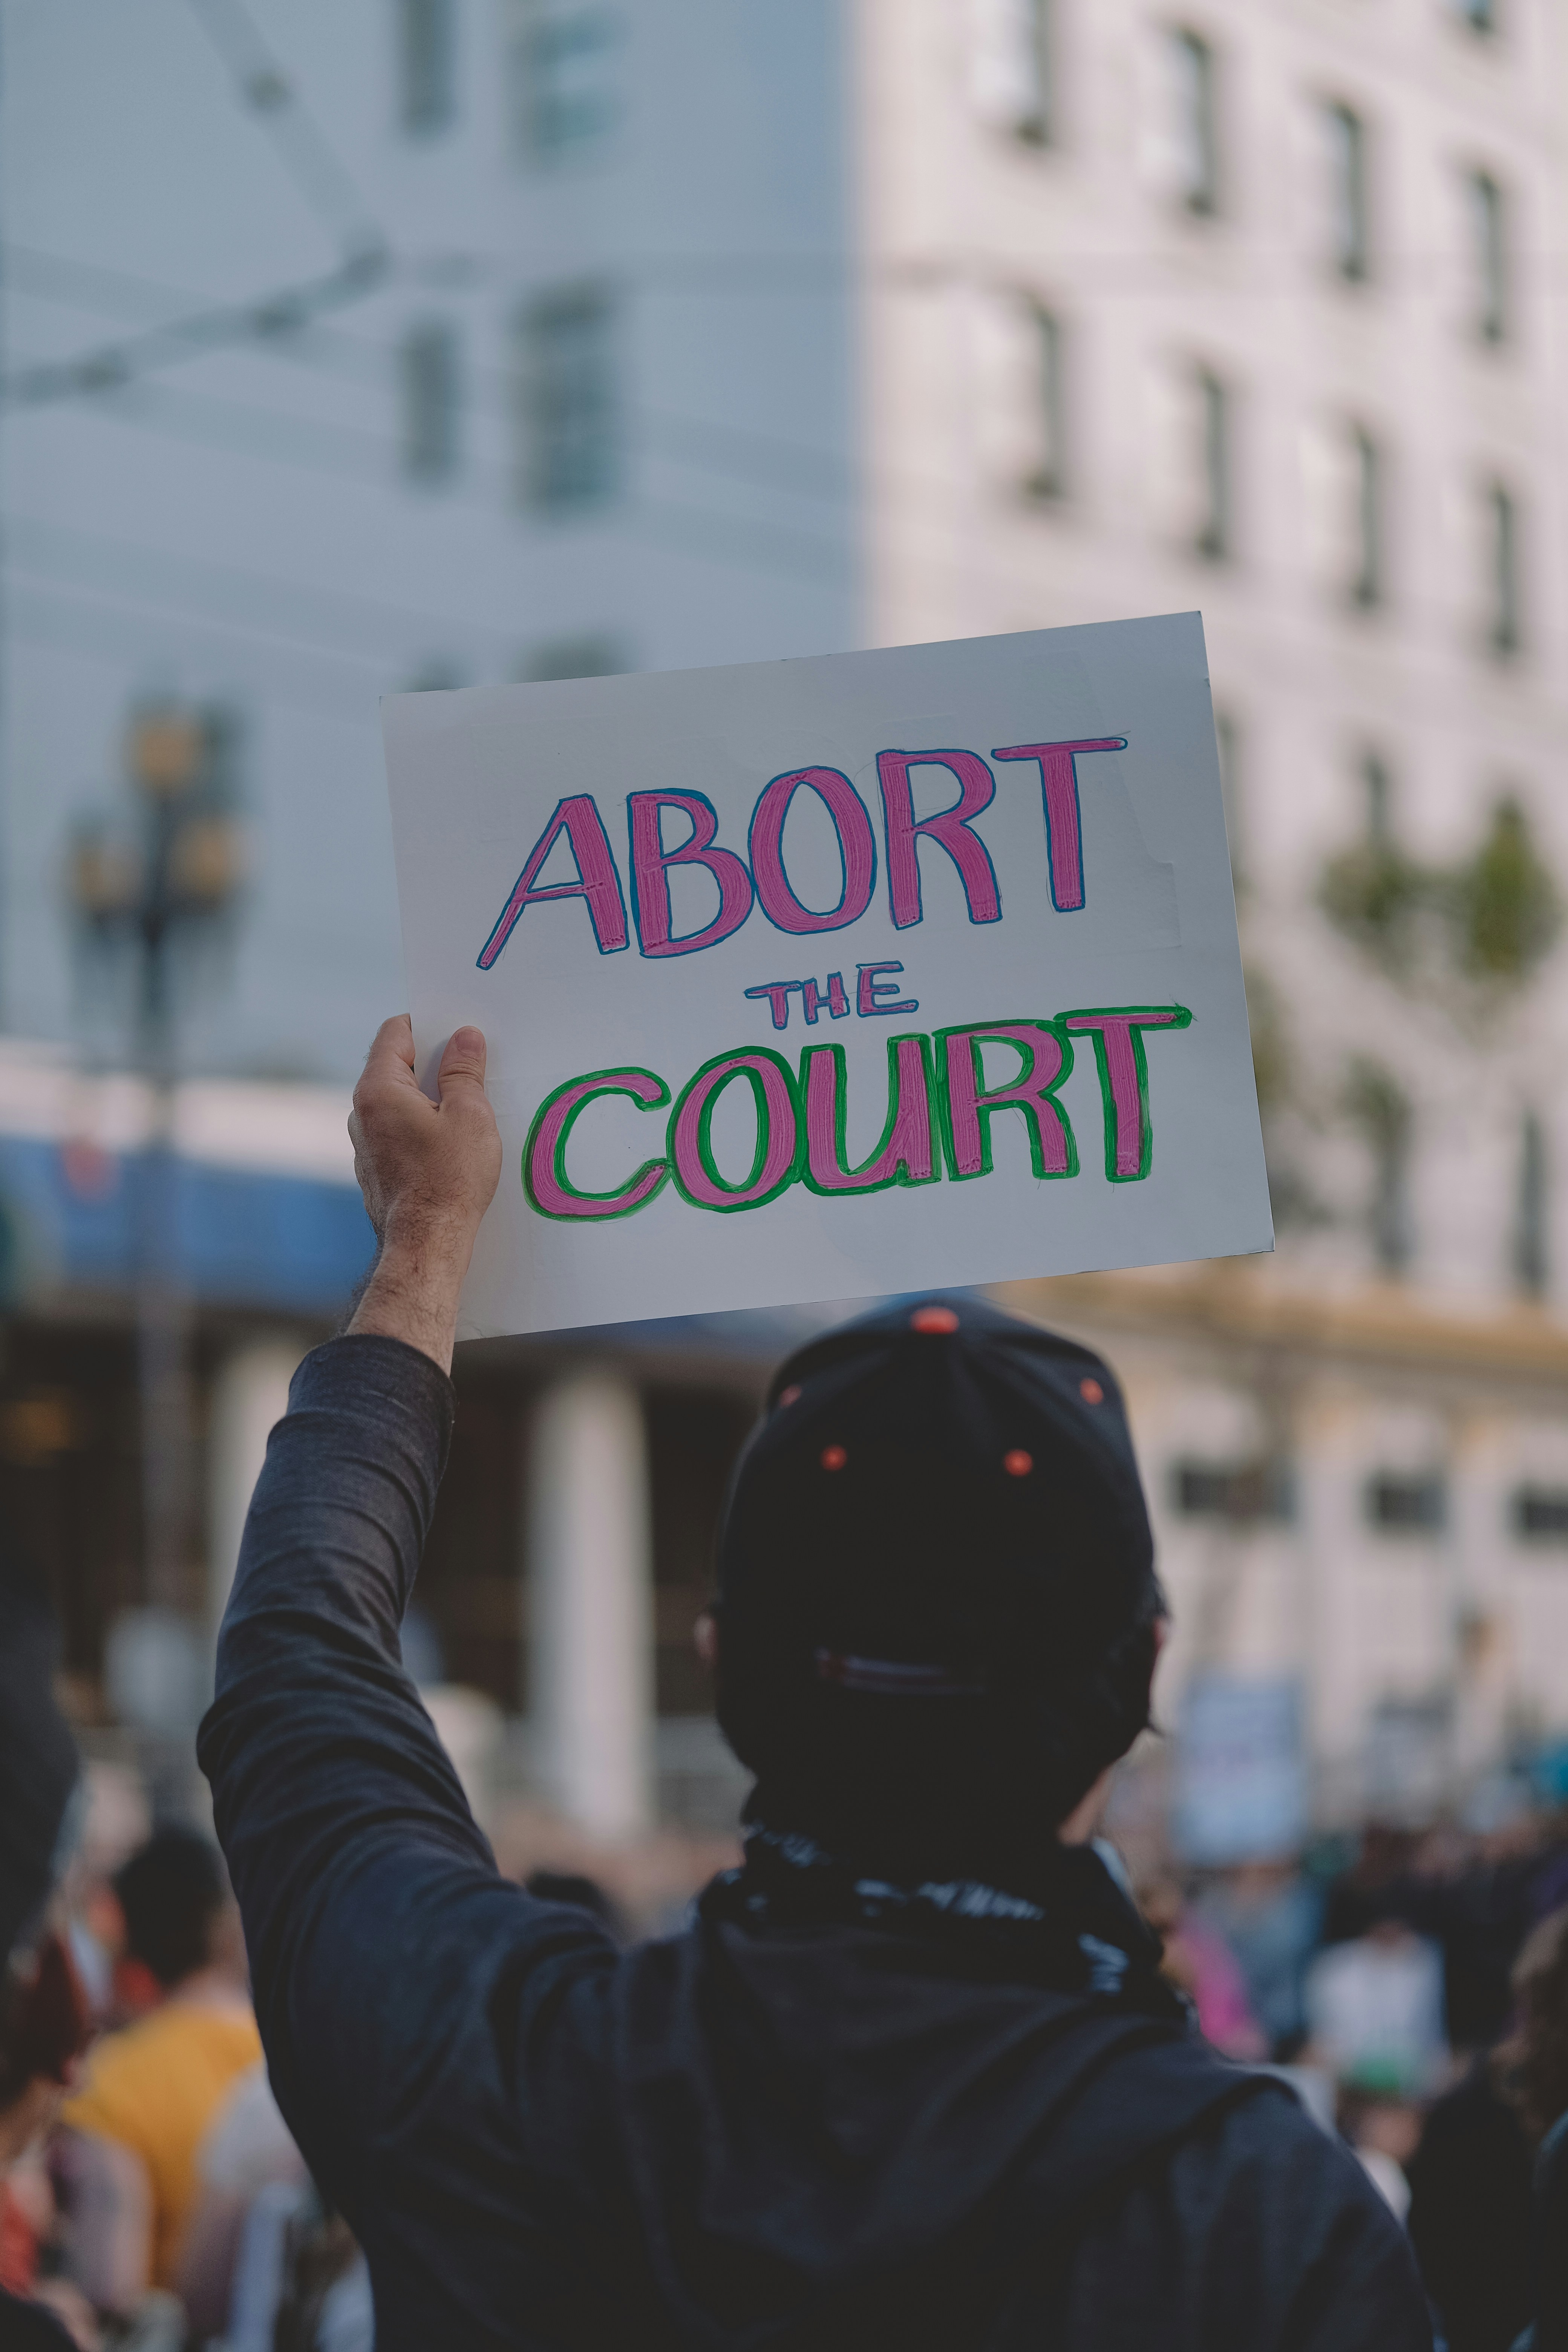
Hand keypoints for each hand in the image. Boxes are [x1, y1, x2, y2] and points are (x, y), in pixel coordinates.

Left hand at [346, 1017, 501, 1370]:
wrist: (427, 1244)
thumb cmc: (449, 1180)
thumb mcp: (470, 1115)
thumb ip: (465, 1071)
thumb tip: (465, 1038)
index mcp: (378, 1089)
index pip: (395, 1032)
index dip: (429, 1024)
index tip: (458, 1031)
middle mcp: (361, 1113)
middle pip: (396, 1066)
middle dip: (434, 1062)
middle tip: (473, 1068)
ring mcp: (364, 1143)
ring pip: (398, 1101)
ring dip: (430, 1098)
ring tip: (468, 1109)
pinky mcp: (375, 1168)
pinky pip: (398, 1131)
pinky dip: (422, 1126)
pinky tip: (452, 1143)